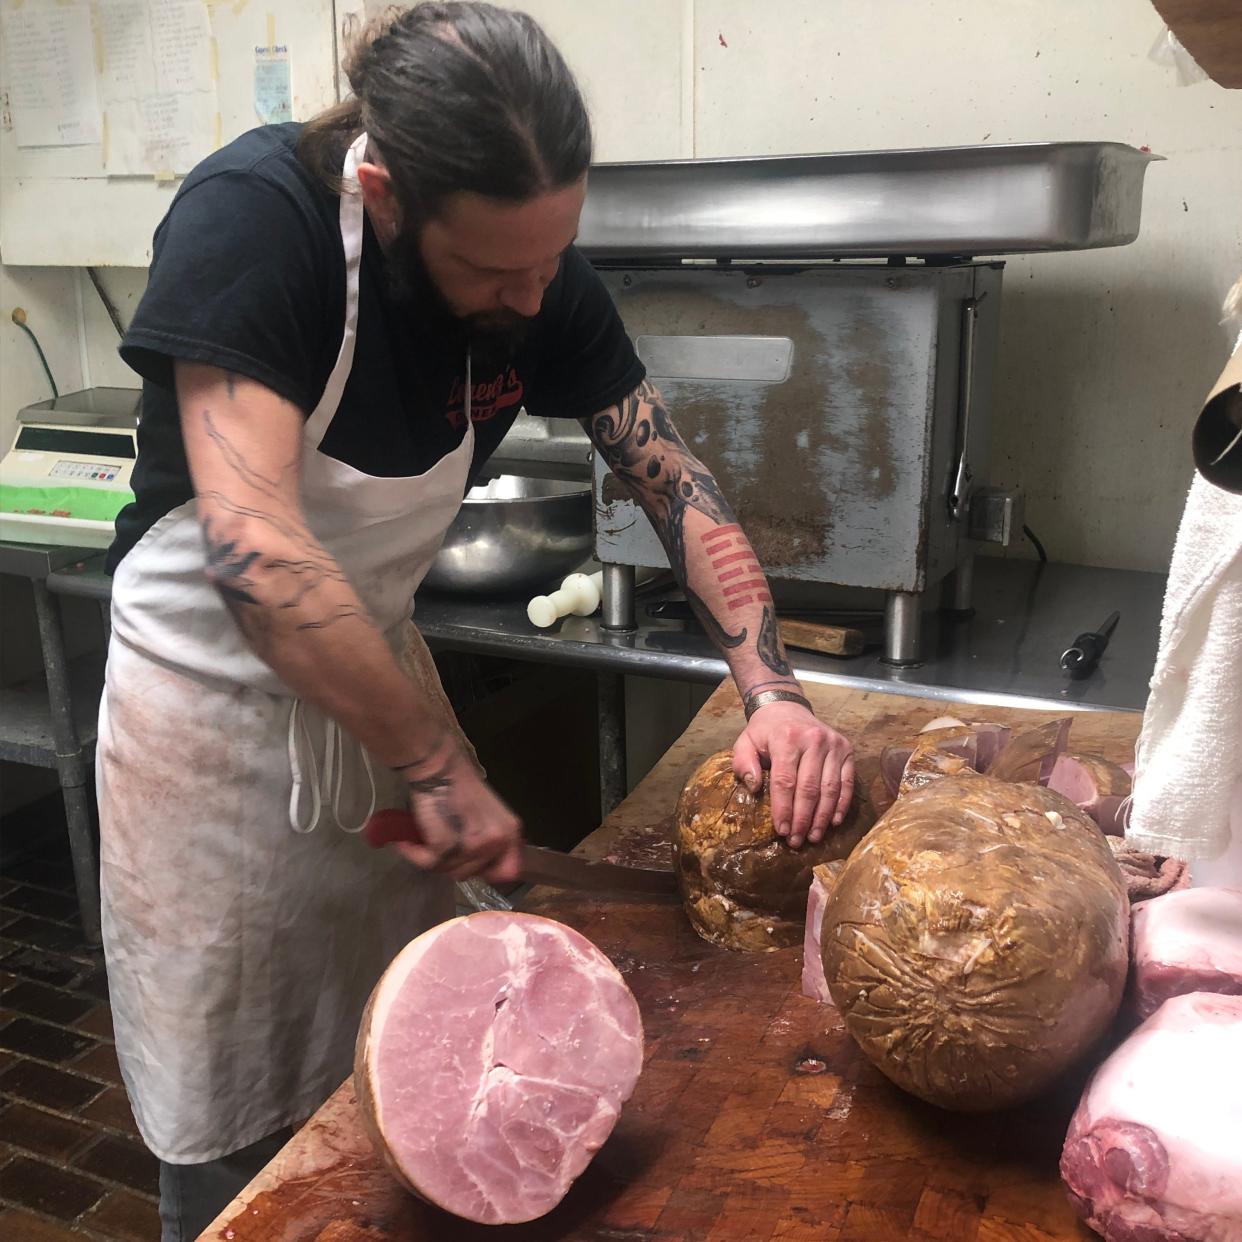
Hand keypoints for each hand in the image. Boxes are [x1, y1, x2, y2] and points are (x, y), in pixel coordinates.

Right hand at [393, 742, 523, 884]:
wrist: (440, 769)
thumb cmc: (460, 788)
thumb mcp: (489, 816)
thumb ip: (491, 842)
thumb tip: (482, 869)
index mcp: (510, 832)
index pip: (509, 872)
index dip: (488, 873)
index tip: (470, 863)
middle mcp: (497, 840)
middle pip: (472, 874)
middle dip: (453, 864)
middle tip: (441, 846)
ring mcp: (474, 845)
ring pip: (450, 871)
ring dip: (433, 859)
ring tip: (424, 840)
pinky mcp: (447, 845)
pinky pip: (429, 863)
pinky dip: (415, 855)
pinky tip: (407, 843)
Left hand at [732, 702, 854, 848]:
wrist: (787, 707)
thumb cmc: (765, 731)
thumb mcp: (746, 742)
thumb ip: (744, 763)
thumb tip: (755, 788)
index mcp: (786, 738)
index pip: (785, 781)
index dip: (784, 809)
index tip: (782, 831)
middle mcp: (814, 740)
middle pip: (809, 788)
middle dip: (803, 819)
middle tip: (797, 841)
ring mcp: (834, 745)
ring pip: (830, 788)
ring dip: (822, 817)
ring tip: (813, 837)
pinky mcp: (847, 750)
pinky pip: (847, 782)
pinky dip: (842, 804)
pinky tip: (833, 822)